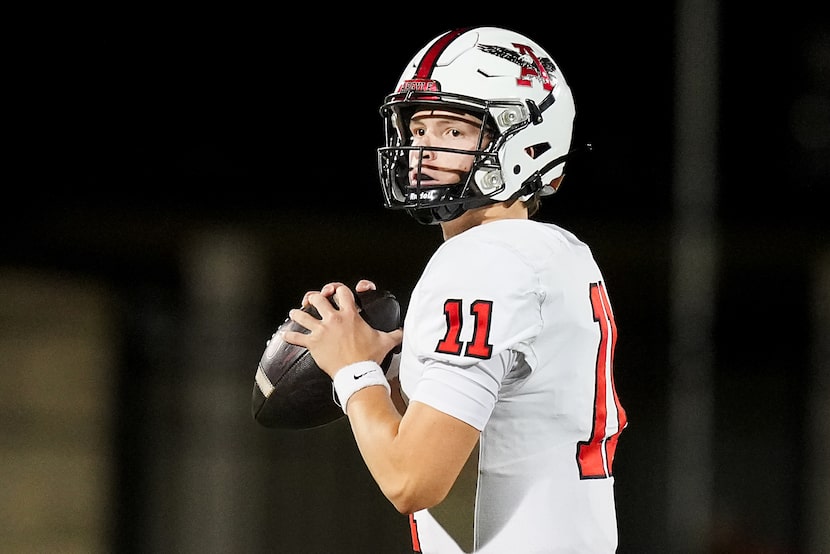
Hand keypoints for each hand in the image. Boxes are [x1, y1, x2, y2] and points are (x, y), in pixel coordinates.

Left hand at [285, 282, 402, 377]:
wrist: (357, 372)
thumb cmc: (369, 357)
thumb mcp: (385, 342)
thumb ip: (395, 334)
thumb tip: (404, 333)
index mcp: (350, 315)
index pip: (342, 292)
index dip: (337, 289)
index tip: (334, 292)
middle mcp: (333, 319)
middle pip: (318, 299)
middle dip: (313, 298)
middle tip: (311, 300)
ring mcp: (321, 330)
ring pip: (302, 315)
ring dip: (297, 313)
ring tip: (294, 312)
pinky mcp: (313, 343)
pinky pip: (296, 337)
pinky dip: (289, 336)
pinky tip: (284, 335)